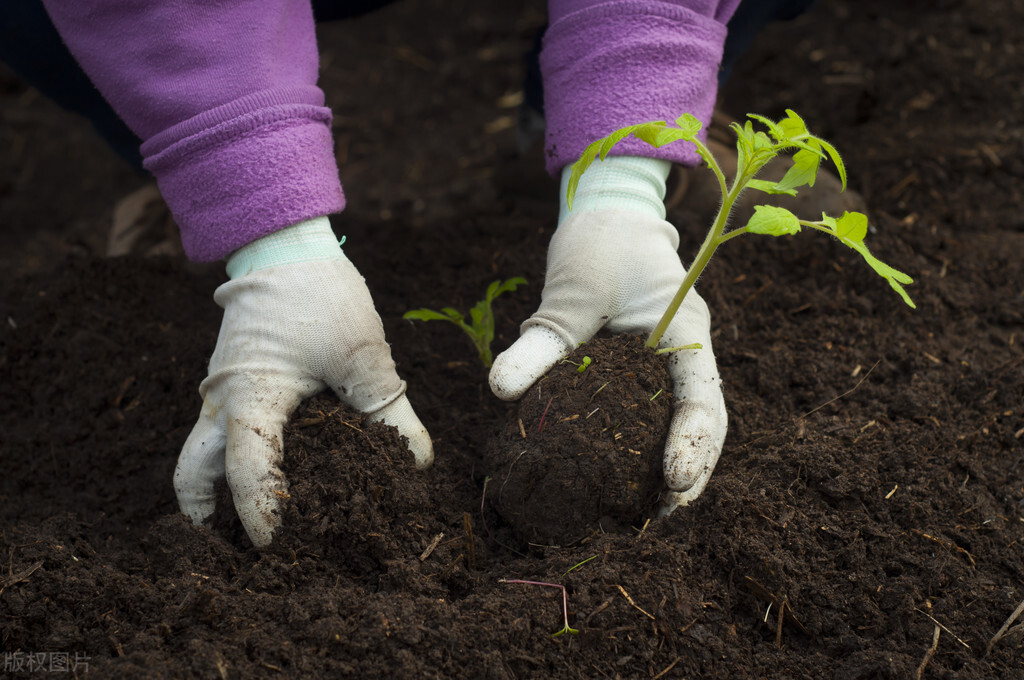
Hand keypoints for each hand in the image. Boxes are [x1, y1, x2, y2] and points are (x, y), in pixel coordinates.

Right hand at [174, 218, 432, 546]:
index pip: (246, 471)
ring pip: (198, 454)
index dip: (260, 513)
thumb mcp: (362, 353)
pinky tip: (270, 474)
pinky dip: (232, 461)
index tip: (276, 547)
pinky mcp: (231, 382)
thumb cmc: (320, 294)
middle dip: (208, 514)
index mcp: (250, 396)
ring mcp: (221, 391)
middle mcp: (223, 401)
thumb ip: (389, 410)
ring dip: (215, 489)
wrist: (285, 245)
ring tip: (246, 523)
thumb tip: (418, 462)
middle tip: (237, 548)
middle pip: (193, 473)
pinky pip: (219, 433)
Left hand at [489, 157, 726, 513]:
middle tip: (668, 512)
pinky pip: (661, 410)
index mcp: (684, 331)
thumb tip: (501, 392)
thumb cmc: (597, 243)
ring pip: (689, 420)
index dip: (693, 444)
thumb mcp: (569, 292)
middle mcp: (688, 350)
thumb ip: (542, 341)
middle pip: (708, 420)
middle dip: (695, 468)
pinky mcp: (650, 366)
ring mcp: (673, 359)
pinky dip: (652, 444)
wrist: (610, 212)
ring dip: (678, 463)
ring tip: (657, 511)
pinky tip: (629, 475)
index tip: (674, 483)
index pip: (702, 398)